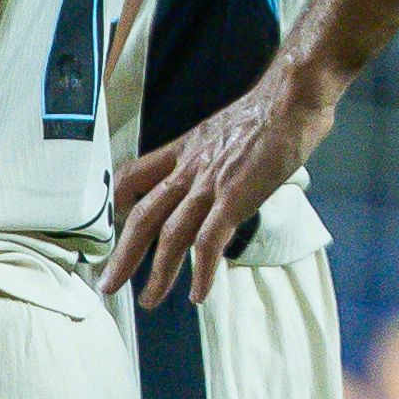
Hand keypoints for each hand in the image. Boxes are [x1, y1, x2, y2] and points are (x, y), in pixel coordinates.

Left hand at [103, 58, 338, 304]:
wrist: (290, 99)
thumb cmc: (267, 112)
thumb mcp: (223, 131)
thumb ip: (213, 156)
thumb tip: (218, 173)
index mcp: (183, 151)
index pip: (133, 176)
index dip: (117, 204)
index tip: (112, 228)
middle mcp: (188, 170)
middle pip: (142, 217)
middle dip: (123, 255)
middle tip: (108, 284)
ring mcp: (209, 185)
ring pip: (170, 236)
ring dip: (158, 273)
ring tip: (150, 299)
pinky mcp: (234, 198)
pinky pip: (209, 242)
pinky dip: (202, 271)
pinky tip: (199, 293)